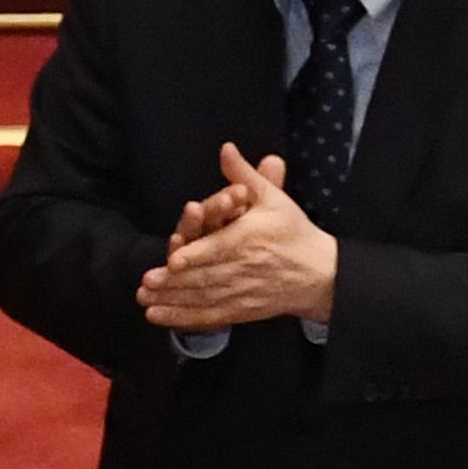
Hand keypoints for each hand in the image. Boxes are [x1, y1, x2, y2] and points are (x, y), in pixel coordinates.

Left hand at [139, 145, 336, 328]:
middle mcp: (246, 268)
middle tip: (148, 282)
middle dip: (175, 282)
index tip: (174, 259)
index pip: (220, 248)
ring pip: (204, 298)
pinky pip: (210, 316)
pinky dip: (184, 319)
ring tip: (146, 300)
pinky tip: (159, 316)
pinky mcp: (243, 310)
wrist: (321, 274)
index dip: (197, 255)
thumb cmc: (293, 233)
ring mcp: (244, 292)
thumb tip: (226, 149)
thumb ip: (244, 175)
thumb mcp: (273, 199)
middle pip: (207, 277)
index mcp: (251, 239)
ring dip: (174, 301)